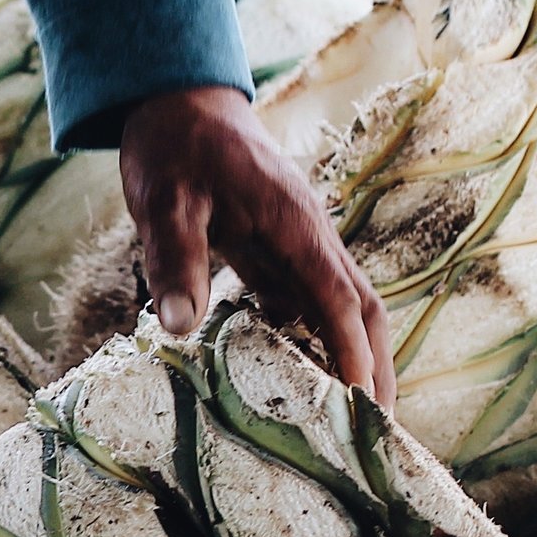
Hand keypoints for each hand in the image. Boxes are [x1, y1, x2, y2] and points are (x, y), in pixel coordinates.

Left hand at [118, 85, 395, 405]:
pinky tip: (291, 376)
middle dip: (372, 365)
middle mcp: (307, 238)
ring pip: (335, 306)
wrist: (178, 107)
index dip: (352, 354)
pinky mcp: (273, 248)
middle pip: (359, 308)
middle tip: (372, 429)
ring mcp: (294, 244)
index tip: (361, 403)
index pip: (338, 300)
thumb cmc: (174, 150)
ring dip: (346, 356)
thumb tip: (178, 328)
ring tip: (342, 418)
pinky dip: (307, 337)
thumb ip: (174, 262)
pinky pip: (301, 299)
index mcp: (294, 226)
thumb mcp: (164, 205)